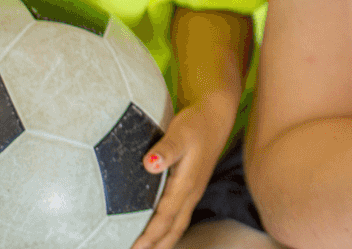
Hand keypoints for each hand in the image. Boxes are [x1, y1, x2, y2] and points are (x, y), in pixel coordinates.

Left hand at [130, 99, 237, 248]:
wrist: (216, 115)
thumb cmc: (196, 124)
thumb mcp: (179, 133)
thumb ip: (165, 149)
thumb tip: (150, 163)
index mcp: (186, 184)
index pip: (166, 217)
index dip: (151, 235)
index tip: (135, 248)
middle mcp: (191, 192)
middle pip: (174, 228)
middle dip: (158, 245)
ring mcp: (193, 191)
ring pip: (178, 224)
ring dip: (164, 240)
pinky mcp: (192, 186)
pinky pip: (180, 216)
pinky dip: (169, 228)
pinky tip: (161, 229)